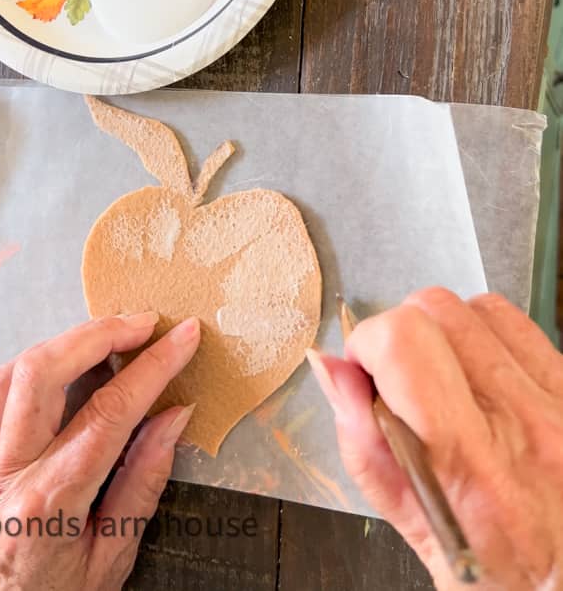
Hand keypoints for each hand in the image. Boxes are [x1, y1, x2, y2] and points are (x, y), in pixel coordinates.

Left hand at [0, 312, 199, 590]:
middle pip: (43, 372)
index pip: (109, 412)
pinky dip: (37, 363)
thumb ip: (143, 483)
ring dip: (66, 340)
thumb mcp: (112, 559)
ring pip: (14, 371)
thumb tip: (174, 416)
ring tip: (112, 334)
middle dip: (100, 333)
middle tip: (145, 322)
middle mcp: (8, 472)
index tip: (184, 337)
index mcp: (49, 503)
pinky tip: (68, 362)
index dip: (153, 367)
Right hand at [307, 287, 562, 590]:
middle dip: (397, 333)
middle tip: (400, 378)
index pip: (403, 345)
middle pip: (434, 310)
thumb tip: (329, 367)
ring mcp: (556, 402)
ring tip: (441, 375)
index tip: (364, 371)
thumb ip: (363, 446)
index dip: (366, 344)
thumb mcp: (414, 530)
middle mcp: (521, 423)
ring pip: (473, 306)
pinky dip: (483, 331)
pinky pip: (515, 319)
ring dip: (441, 330)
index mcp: (470, 466)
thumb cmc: (493, 572)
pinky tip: (476, 368)